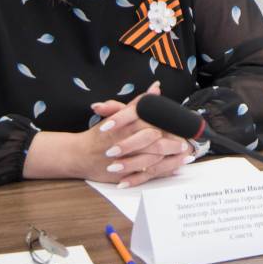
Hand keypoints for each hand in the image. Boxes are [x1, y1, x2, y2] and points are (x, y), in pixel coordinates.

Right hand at [22, 84, 193, 184]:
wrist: (78, 154)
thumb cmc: (101, 134)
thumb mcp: (119, 115)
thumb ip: (139, 103)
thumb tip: (156, 88)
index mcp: (124, 125)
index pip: (150, 123)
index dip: (168, 127)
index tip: (181, 129)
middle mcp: (124, 142)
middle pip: (152, 142)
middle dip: (171, 144)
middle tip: (184, 145)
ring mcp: (122, 160)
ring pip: (150, 160)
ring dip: (170, 160)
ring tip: (184, 158)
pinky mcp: (122, 174)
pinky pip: (144, 175)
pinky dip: (160, 172)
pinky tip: (174, 170)